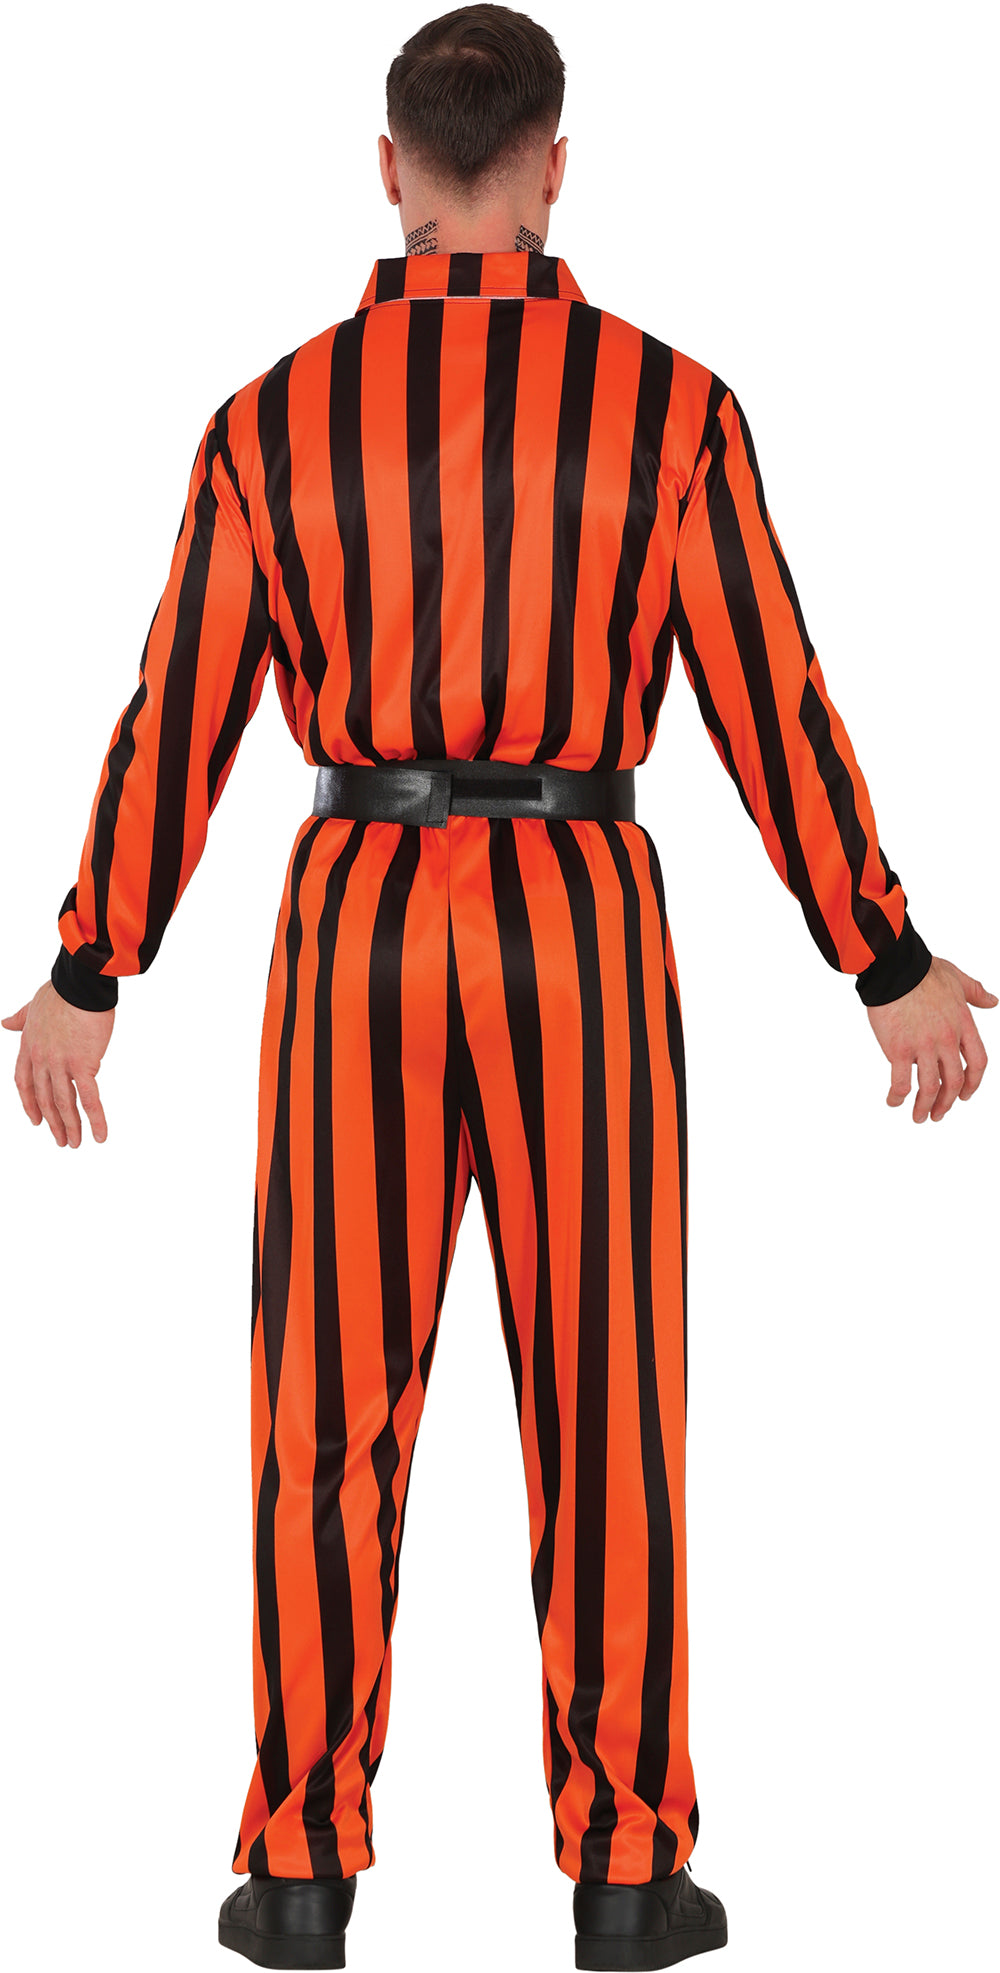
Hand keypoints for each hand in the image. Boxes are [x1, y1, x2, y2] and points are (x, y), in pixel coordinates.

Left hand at [2, 982, 114, 1145]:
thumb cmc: (62, 991)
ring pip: (64, 1104)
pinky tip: (100, 1135)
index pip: (24, 1083)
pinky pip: (89, 1098)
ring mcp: (60, 1064)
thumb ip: (20, 1018)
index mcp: (29, 1046)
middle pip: (44, 1099)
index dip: (30, 1104)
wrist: (80, 985)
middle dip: (53, 1123)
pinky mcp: (83, 1065)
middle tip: (61, 1140)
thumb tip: (5, 1022)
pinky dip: (95, 1120)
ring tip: (75, 1144)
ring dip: (70, 1127)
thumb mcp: (33, 1006)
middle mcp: (41, 1059)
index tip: (36, 1120)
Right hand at [866, 956, 995, 1121]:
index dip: (973, 1083)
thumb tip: (993, 1001)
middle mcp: (946, 1040)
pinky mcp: (899, 1050)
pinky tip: (893, 1102)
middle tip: (938, 1114)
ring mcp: (923, 1047)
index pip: (977, 1063)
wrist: (895, 969)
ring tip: (919, 1117)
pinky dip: (898, 1097)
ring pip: (929, 1088)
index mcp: (963, 1025)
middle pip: (953, 1081)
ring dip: (924, 1107)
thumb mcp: (957, 979)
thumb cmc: (922, 970)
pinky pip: (901, 1082)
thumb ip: (975, 992)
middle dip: (947, 1102)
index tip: (965, 1095)